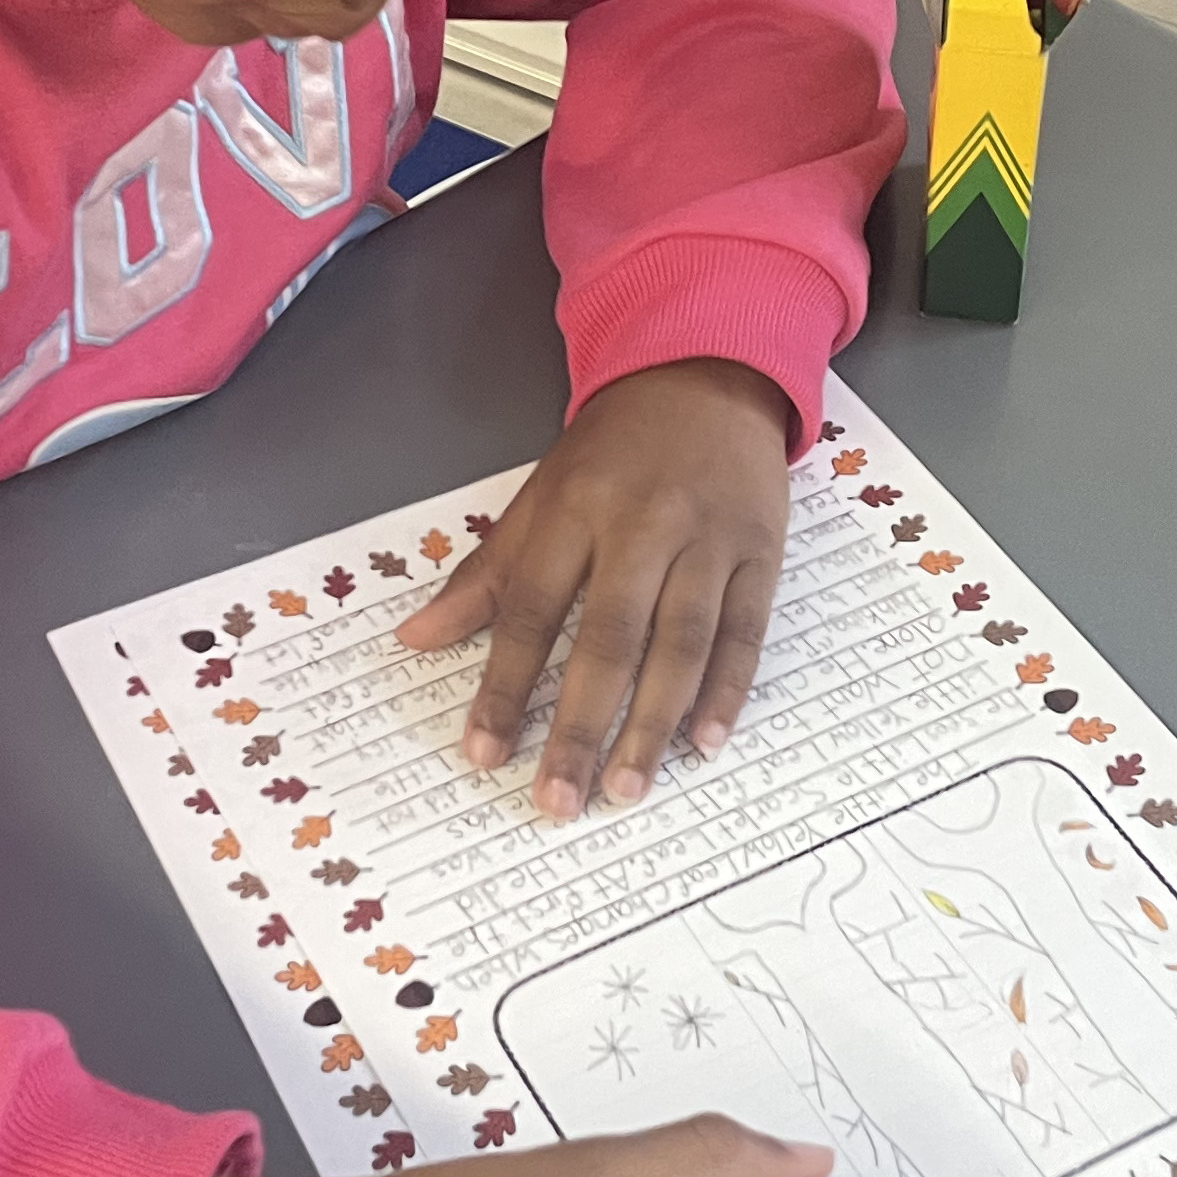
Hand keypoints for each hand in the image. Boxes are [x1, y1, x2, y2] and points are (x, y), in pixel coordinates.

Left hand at [395, 356, 790, 820]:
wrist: (707, 375)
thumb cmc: (614, 448)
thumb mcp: (540, 495)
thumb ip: (486, 575)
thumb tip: (415, 640)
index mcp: (575, 508)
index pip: (532, 609)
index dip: (505, 685)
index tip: (483, 754)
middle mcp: (644, 524)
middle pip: (610, 638)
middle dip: (580, 725)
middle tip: (559, 800)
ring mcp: (709, 539)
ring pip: (682, 643)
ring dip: (653, 723)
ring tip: (626, 788)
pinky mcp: (762, 552)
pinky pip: (746, 632)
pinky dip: (728, 690)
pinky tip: (705, 742)